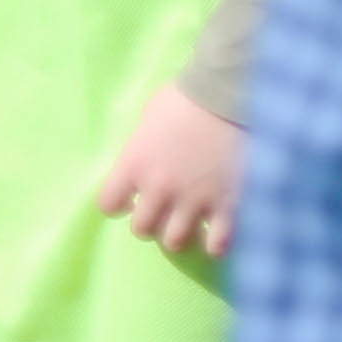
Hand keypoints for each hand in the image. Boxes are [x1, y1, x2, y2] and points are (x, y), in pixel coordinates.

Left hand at [91, 85, 244, 255]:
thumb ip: (144, 147)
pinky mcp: (229, 208)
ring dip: (181, 235)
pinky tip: (219, 234)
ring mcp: (195, 201)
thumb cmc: (188, 98)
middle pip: (142, 229)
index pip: (108, 204)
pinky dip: (216, 244)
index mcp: (135, 165)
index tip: (130, 199)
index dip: (118, 204)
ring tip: (191, 225)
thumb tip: (147, 158)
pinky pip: (217, 244)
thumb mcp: (151, 119)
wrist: (233, 97)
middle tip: (164, 212)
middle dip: (151, 223)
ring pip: (176, 241)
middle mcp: (159, 189)